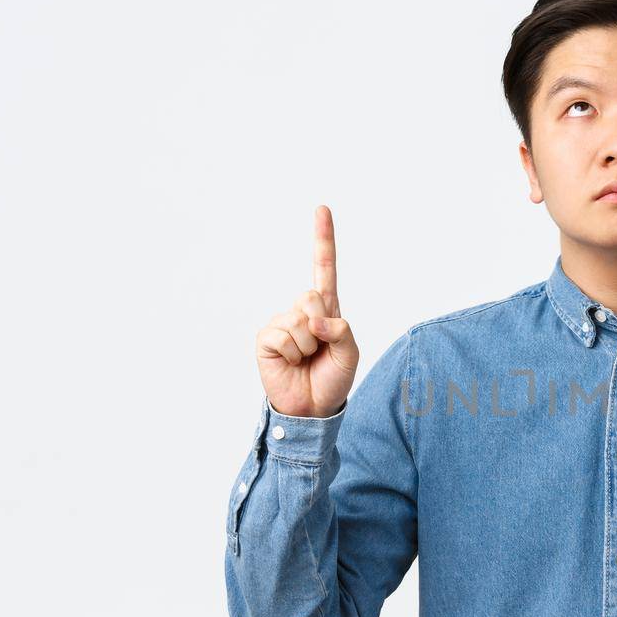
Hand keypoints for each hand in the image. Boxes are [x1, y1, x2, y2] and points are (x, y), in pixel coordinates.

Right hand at [255, 205, 361, 417]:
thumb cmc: (332, 378)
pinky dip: (291, 353)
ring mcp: (282, 322)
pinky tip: (290, 362)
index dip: (323, 239)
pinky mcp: (266, 338)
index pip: (324, 268)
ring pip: (298, 320)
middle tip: (319, 349)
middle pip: (311, 295)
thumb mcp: (350, 353)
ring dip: (308, 346)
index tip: (322, 208)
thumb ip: (342, 331)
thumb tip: (317, 320)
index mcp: (326, 308)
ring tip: (305, 359)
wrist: (313, 407)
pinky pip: (282, 335)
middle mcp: (302, 311)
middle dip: (321, 325)